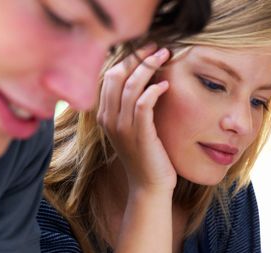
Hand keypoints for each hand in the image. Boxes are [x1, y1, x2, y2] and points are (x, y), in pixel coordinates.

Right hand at [97, 44, 176, 193]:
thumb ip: (134, 108)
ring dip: (149, 67)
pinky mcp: (139, 134)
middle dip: (138, 57)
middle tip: (157, 47)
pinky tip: (165, 85)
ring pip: (130, 86)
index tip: (146, 49)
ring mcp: (122, 127)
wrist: (149, 187)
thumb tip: (148, 82)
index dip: (127, 59)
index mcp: (105, 115)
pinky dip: (153, 90)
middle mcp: (109, 119)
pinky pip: (143, 104)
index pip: (109, 76)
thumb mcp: (135, 129)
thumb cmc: (147, 157)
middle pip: (117, 75)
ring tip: (165, 57)